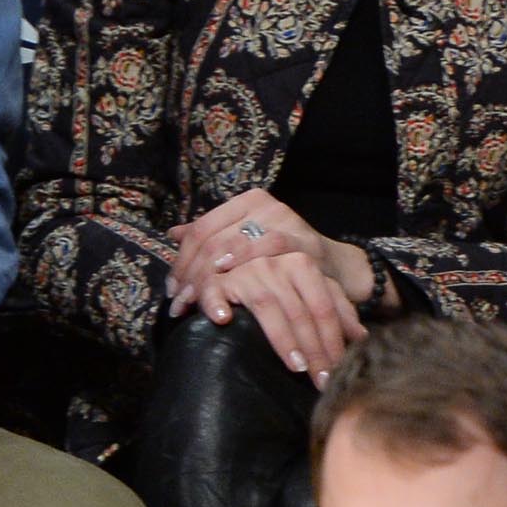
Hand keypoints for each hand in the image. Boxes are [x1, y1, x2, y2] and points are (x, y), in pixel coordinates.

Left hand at [166, 190, 368, 316]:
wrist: (333, 268)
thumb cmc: (285, 257)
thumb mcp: (248, 240)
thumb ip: (214, 236)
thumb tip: (173, 234)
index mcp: (249, 201)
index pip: (202, 228)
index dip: (182, 261)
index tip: (173, 289)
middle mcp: (266, 206)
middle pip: (212, 240)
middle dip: (191, 275)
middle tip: (178, 303)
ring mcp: (284, 222)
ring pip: (230, 247)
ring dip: (208, 279)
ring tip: (194, 305)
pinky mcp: (301, 242)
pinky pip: (262, 255)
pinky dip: (240, 272)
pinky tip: (226, 290)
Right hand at [181, 254, 367, 384]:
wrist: (242, 263)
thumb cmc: (285, 286)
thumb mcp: (316, 292)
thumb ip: (339, 310)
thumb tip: (361, 337)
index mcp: (302, 265)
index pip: (323, 308)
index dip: (332, 340)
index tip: (339, 370)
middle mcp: (275, 264)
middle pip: (300, 312)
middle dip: (313, 350)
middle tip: (321, 380)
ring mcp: (246, 271)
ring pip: (269, 307)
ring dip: (283, 339)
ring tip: (296, 367)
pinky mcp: (216, 280)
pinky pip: (215, 292)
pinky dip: (217, 305)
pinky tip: (223, 321)